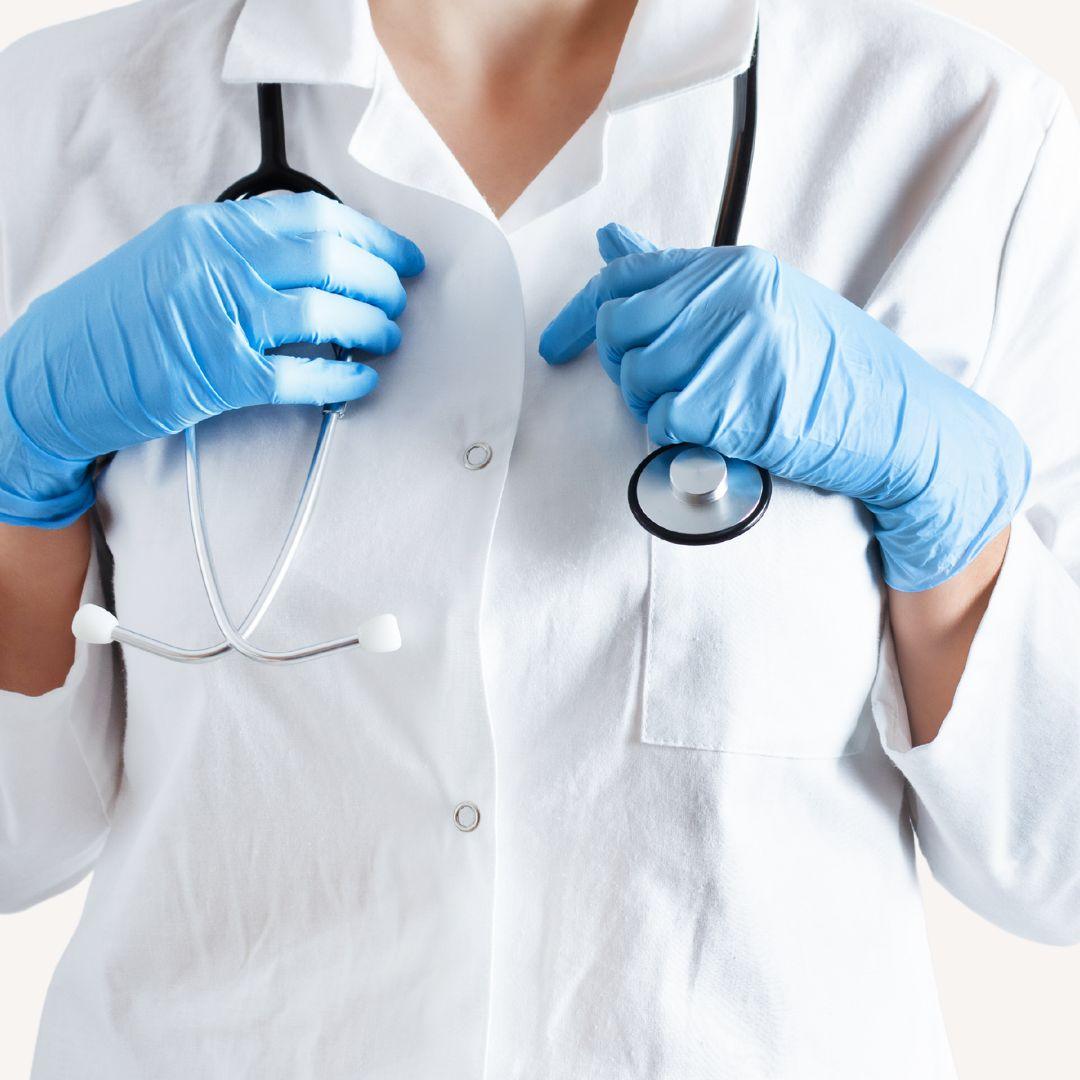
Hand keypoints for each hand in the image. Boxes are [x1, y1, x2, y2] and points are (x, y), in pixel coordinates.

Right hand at [0, 191, 424, 528]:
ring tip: (386, 336)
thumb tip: (312, 258)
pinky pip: (302, 375)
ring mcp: (218, 319)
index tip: (401, 255)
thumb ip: (236, 251)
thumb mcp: (172, 258)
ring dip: (369, 326)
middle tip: (399, 298)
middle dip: (379, 280)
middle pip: (328, 260)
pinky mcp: (220, 377)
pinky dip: (343, 379)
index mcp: (207, 229)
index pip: (311, 216)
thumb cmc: (116, 320)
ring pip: (323, 314)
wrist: (55, 373)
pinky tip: (362, 380)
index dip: (370, 235)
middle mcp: (216, 265)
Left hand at [539, 223, 1029, 590]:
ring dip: (656, 408)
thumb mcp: (758, 306)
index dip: (578, 319)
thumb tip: (611, 242)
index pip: (622, 279)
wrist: (897, 420)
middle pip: (619, 332)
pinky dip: (679, 439)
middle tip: (665, 390)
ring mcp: (734, 345)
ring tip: (706, 412)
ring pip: (637, 381)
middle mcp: (730, 297)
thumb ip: (680, 282)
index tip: (555, 348)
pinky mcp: (735, 400)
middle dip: (626, 370)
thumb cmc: (830, 370)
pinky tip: (718, 433)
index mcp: (733, 269)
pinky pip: (663, 422)